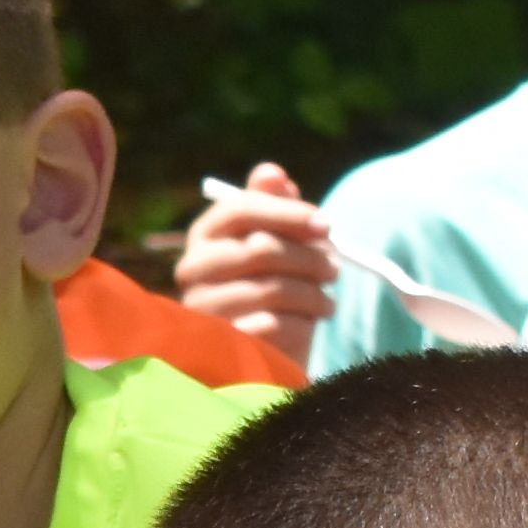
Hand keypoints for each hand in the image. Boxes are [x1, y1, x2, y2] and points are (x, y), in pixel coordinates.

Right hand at [171, 167, 335, 350]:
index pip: (241, 209)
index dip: (288, 213)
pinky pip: (276, 325)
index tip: (326, 224)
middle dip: (309, 258)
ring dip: (313, 295)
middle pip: (261, 249)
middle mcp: (193, 270)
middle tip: (335, 269)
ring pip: (273, 289)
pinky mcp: (222, 345)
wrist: (258, 354)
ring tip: (327, 303)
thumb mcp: (274, 245)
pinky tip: (310, 324)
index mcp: (205, 237)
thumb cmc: (267, 289)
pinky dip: (303, 324)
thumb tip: (273, 174)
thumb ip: (274, 207)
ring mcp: (203, 309)